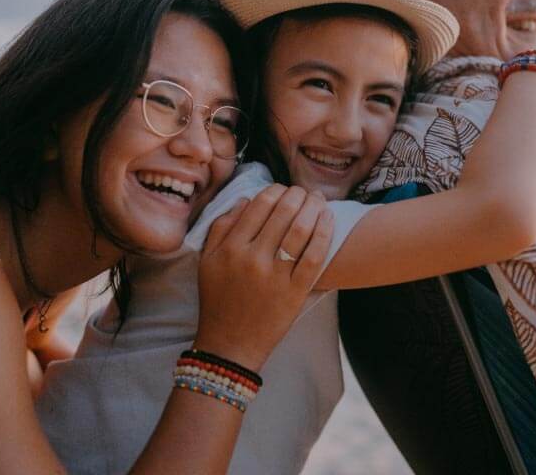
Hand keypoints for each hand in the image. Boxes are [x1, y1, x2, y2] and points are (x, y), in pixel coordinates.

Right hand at [196, 185, 332, 370]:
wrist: (230, 345)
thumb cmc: (218, 300)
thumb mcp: (207, 261)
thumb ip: (221, 227)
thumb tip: (245, 199)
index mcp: (231, 248)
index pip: (259, 205)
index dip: (275, 191)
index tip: (282, 190)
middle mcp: (253, 259)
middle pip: (284, 212)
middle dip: (297, 195)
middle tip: (303, 192)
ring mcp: (276, 276)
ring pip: (301, 230)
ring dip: (314, 207)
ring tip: (318, 199)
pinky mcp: (295, 292)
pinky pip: (314, 256)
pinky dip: (324, 233)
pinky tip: (328, 219)